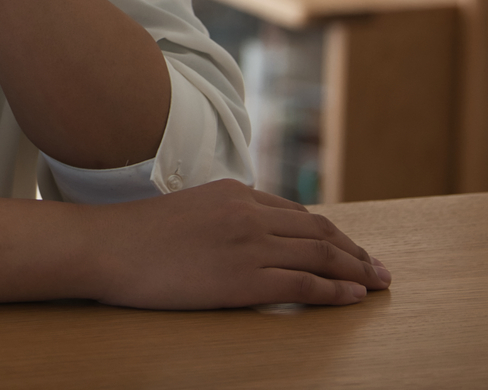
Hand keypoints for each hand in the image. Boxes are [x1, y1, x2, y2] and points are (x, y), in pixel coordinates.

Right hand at [86, 179, 390, 308]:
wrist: (107, 246)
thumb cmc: (134, 235)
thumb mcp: (185, 210)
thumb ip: (220, 216)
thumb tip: (242, 237)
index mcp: (233, 192)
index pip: (296, 214)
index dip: (330, 233)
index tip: (349, 247)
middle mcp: (249, 213)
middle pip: (320, 232)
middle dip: (356, 251)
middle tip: (380, 267)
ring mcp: (250, 245)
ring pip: (321, 256)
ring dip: (358, 270)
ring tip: (379, 282)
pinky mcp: (246, 279)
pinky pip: (305, 285)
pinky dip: (336, 291)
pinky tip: (355, 296)